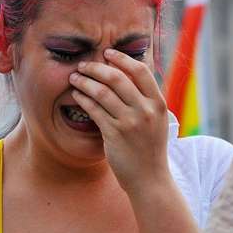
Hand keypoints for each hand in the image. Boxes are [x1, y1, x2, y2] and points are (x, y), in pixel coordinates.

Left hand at [69, 48, 168, 194]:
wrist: (149, 179)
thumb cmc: (149, 149)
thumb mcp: (155, 121)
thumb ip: (144, 100)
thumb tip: (126, 76)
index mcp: (158, 104)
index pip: (140, 71)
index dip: (122, 58)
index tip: (108, 53)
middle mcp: (146, 111)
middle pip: (118, 78)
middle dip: (96, 68)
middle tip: (83, 65)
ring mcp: (131, 123)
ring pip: (103, 92)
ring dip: (85, 82)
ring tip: (74, 78)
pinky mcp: (115, 134)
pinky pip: (95, 110)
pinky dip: (83, 99)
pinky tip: (76, 95)